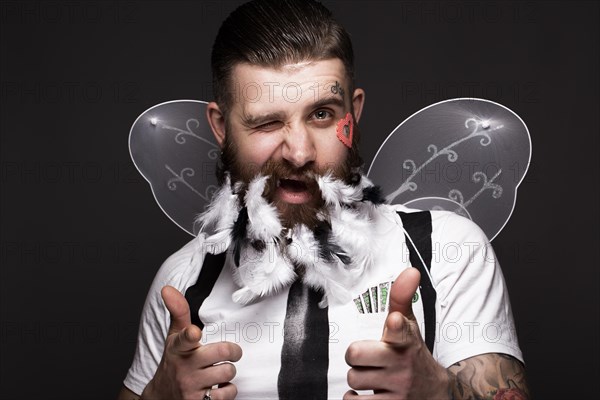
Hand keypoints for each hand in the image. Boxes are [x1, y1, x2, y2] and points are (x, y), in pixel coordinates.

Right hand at [141, 286, 241, 399]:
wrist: (162, 397)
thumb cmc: (174, 361)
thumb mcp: (174, 337)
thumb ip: (178, 312)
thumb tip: (168, 288)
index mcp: (178, 347)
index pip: (184, 338)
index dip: (190, 335)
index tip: (195, 333)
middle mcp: (184, 367)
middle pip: (222, 352)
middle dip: (233, 351)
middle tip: (231, 352)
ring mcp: (191, 386)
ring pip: (228, 372)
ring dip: (229, 371)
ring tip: (220, 371)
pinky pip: (227, 394)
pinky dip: (228, 390)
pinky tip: (218, 388)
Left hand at [344, 268, 448, 398]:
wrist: (434, 391)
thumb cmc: (412, 353)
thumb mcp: (410, 325)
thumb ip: (402, 298)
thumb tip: (411, 270)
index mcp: (405, 341)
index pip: (400, 331)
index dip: (395, 327)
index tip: (393, 321)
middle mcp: (402, 365)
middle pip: (355, 355)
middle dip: (355, 356)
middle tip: (366, 357)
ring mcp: (397, 389)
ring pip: (353, 379)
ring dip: (357, 377)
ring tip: (371, 374)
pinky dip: (354, 398)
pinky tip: (367, 393)